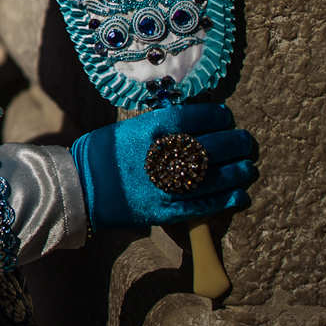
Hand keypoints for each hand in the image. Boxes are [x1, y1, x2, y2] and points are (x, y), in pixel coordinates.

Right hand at [71, 102, 256, 230]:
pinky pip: (207, 203)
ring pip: (217, 175)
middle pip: (214, 145)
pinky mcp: (168, 209)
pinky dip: (227, 198)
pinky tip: (239, 194)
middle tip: (245, 141)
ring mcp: (168, 184)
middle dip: (236, 142)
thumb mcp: (128, 128)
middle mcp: (164, 154)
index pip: (198, 117)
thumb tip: (193, 120)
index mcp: (151, 129)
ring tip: (247, 166)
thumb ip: (160, 125)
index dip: (218, 116)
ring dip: (238, 170)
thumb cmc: (101, 153)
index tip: (226, 116)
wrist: (78, 187)